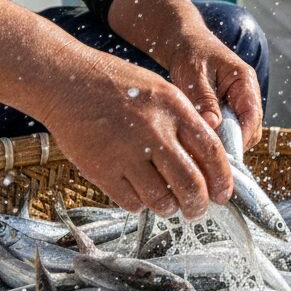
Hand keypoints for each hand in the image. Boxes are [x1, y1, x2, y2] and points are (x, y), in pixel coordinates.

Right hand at [40, 49, 232, 221]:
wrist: (67, 81)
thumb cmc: (115, 84)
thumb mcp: (160, 90)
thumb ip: (183, 122)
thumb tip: (205, 161)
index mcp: (174, 109)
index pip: (211, 151)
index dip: (222, 179)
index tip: (224, 194)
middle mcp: (154, 131)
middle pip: (191, 184)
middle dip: (199, 205)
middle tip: (196, 210)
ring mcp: (127, 152)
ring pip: (162, 199)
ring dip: (169, 208)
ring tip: (168, 205)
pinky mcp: (102, 170)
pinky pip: (131, 202)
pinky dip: (139, 205)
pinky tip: (138, 195)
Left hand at [164, 29, 263, 149]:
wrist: (184, 43)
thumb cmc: (190, 53)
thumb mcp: (194, 75)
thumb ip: (204, 99)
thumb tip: (213, 126)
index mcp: (245, 81)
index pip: (252, 115)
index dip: (241, 137)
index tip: (223, 152)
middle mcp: (247, 93)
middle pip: (251, 128)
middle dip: (233, 143)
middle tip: (209, 152)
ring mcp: (239, 102)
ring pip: (241, 131)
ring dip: (225, 141)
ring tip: (203, 145)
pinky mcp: (229, 109)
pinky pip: (229, 129)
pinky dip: (218, 136)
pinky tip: (201, 138)